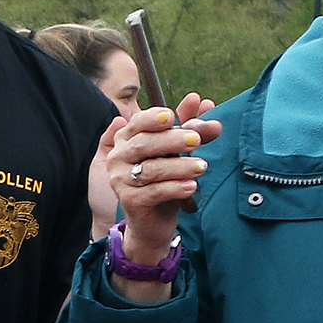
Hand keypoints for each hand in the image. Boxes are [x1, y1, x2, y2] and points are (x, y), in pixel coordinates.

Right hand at [106, 96, 220, 275]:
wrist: (154, 220)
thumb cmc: (165, 180)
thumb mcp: (178, 151)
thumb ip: (189, 126)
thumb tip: (204, 101)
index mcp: (126, 139)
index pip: (137, 123)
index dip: (153, 118)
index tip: (172, 116)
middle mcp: (118, 157)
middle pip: (144, 144)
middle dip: (172, 140)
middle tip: (197, 140)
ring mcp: (120, 180)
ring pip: (151, 169)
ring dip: (179, 166)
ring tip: (202, 167)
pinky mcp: (129, 201)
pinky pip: (153, 191)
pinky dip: (175, 188)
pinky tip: (192, 186)